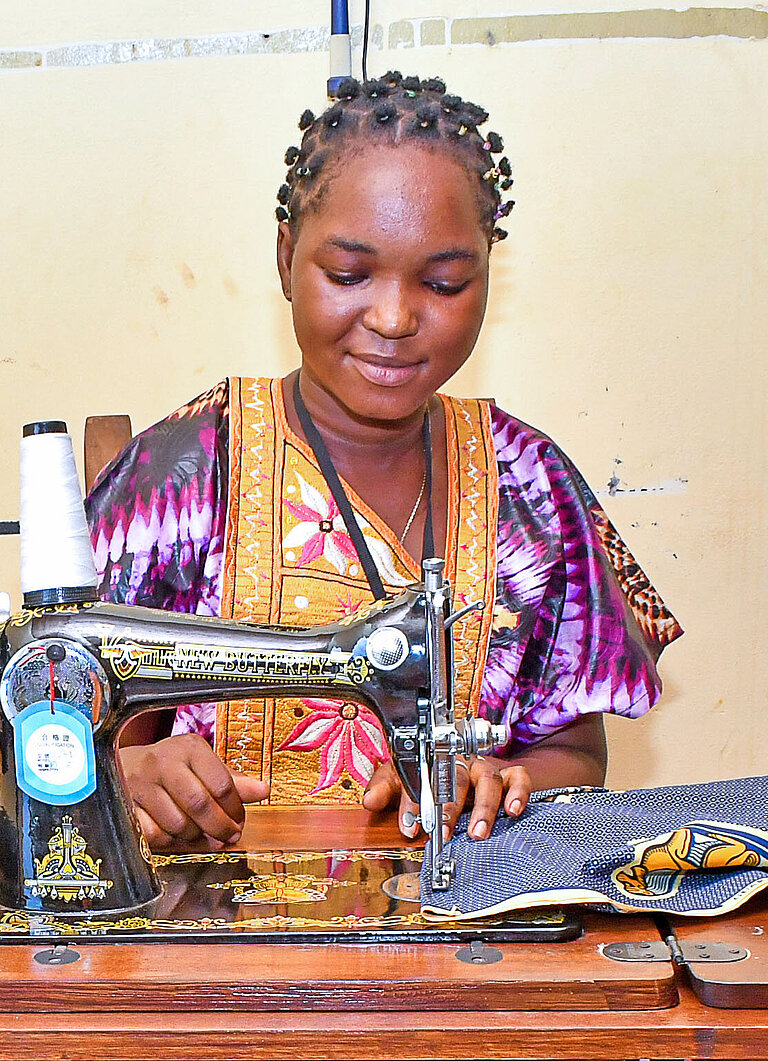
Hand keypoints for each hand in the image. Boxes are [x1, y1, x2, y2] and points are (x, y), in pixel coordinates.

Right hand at [119, 734, 269, 851]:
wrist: (122, 766)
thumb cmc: (170, 767)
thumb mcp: (202, 766)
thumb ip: (232, 781)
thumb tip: (263, 791)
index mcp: (189, 748)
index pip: (222, 783)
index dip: (235, 809)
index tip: (239, 820)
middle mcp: (164, 762)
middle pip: (200, 805)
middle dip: (219, 827)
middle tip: (228, 836)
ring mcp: (141, 784)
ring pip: (178, 824)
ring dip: (195, 837)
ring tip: (201, 834)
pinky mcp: (125, 805)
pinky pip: (154, 835)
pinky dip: (169, 841)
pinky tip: (175, 834)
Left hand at [362, 758, 531, 841]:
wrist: (458, 761)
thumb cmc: (428, 775)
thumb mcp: (401, 778)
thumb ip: (386, 788)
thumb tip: (371, 801)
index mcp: (432, 760)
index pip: (421, 775)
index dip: (413, 802)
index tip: (409, 826)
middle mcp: (461, 762)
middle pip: (458, 777)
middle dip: (449, 808)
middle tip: (442, 832)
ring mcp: (486, 768)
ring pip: (488, 779)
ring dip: (483, 807)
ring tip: (477, 832)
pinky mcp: (509, 775)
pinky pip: (519, 777)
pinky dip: (518, 792)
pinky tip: (513, 810)